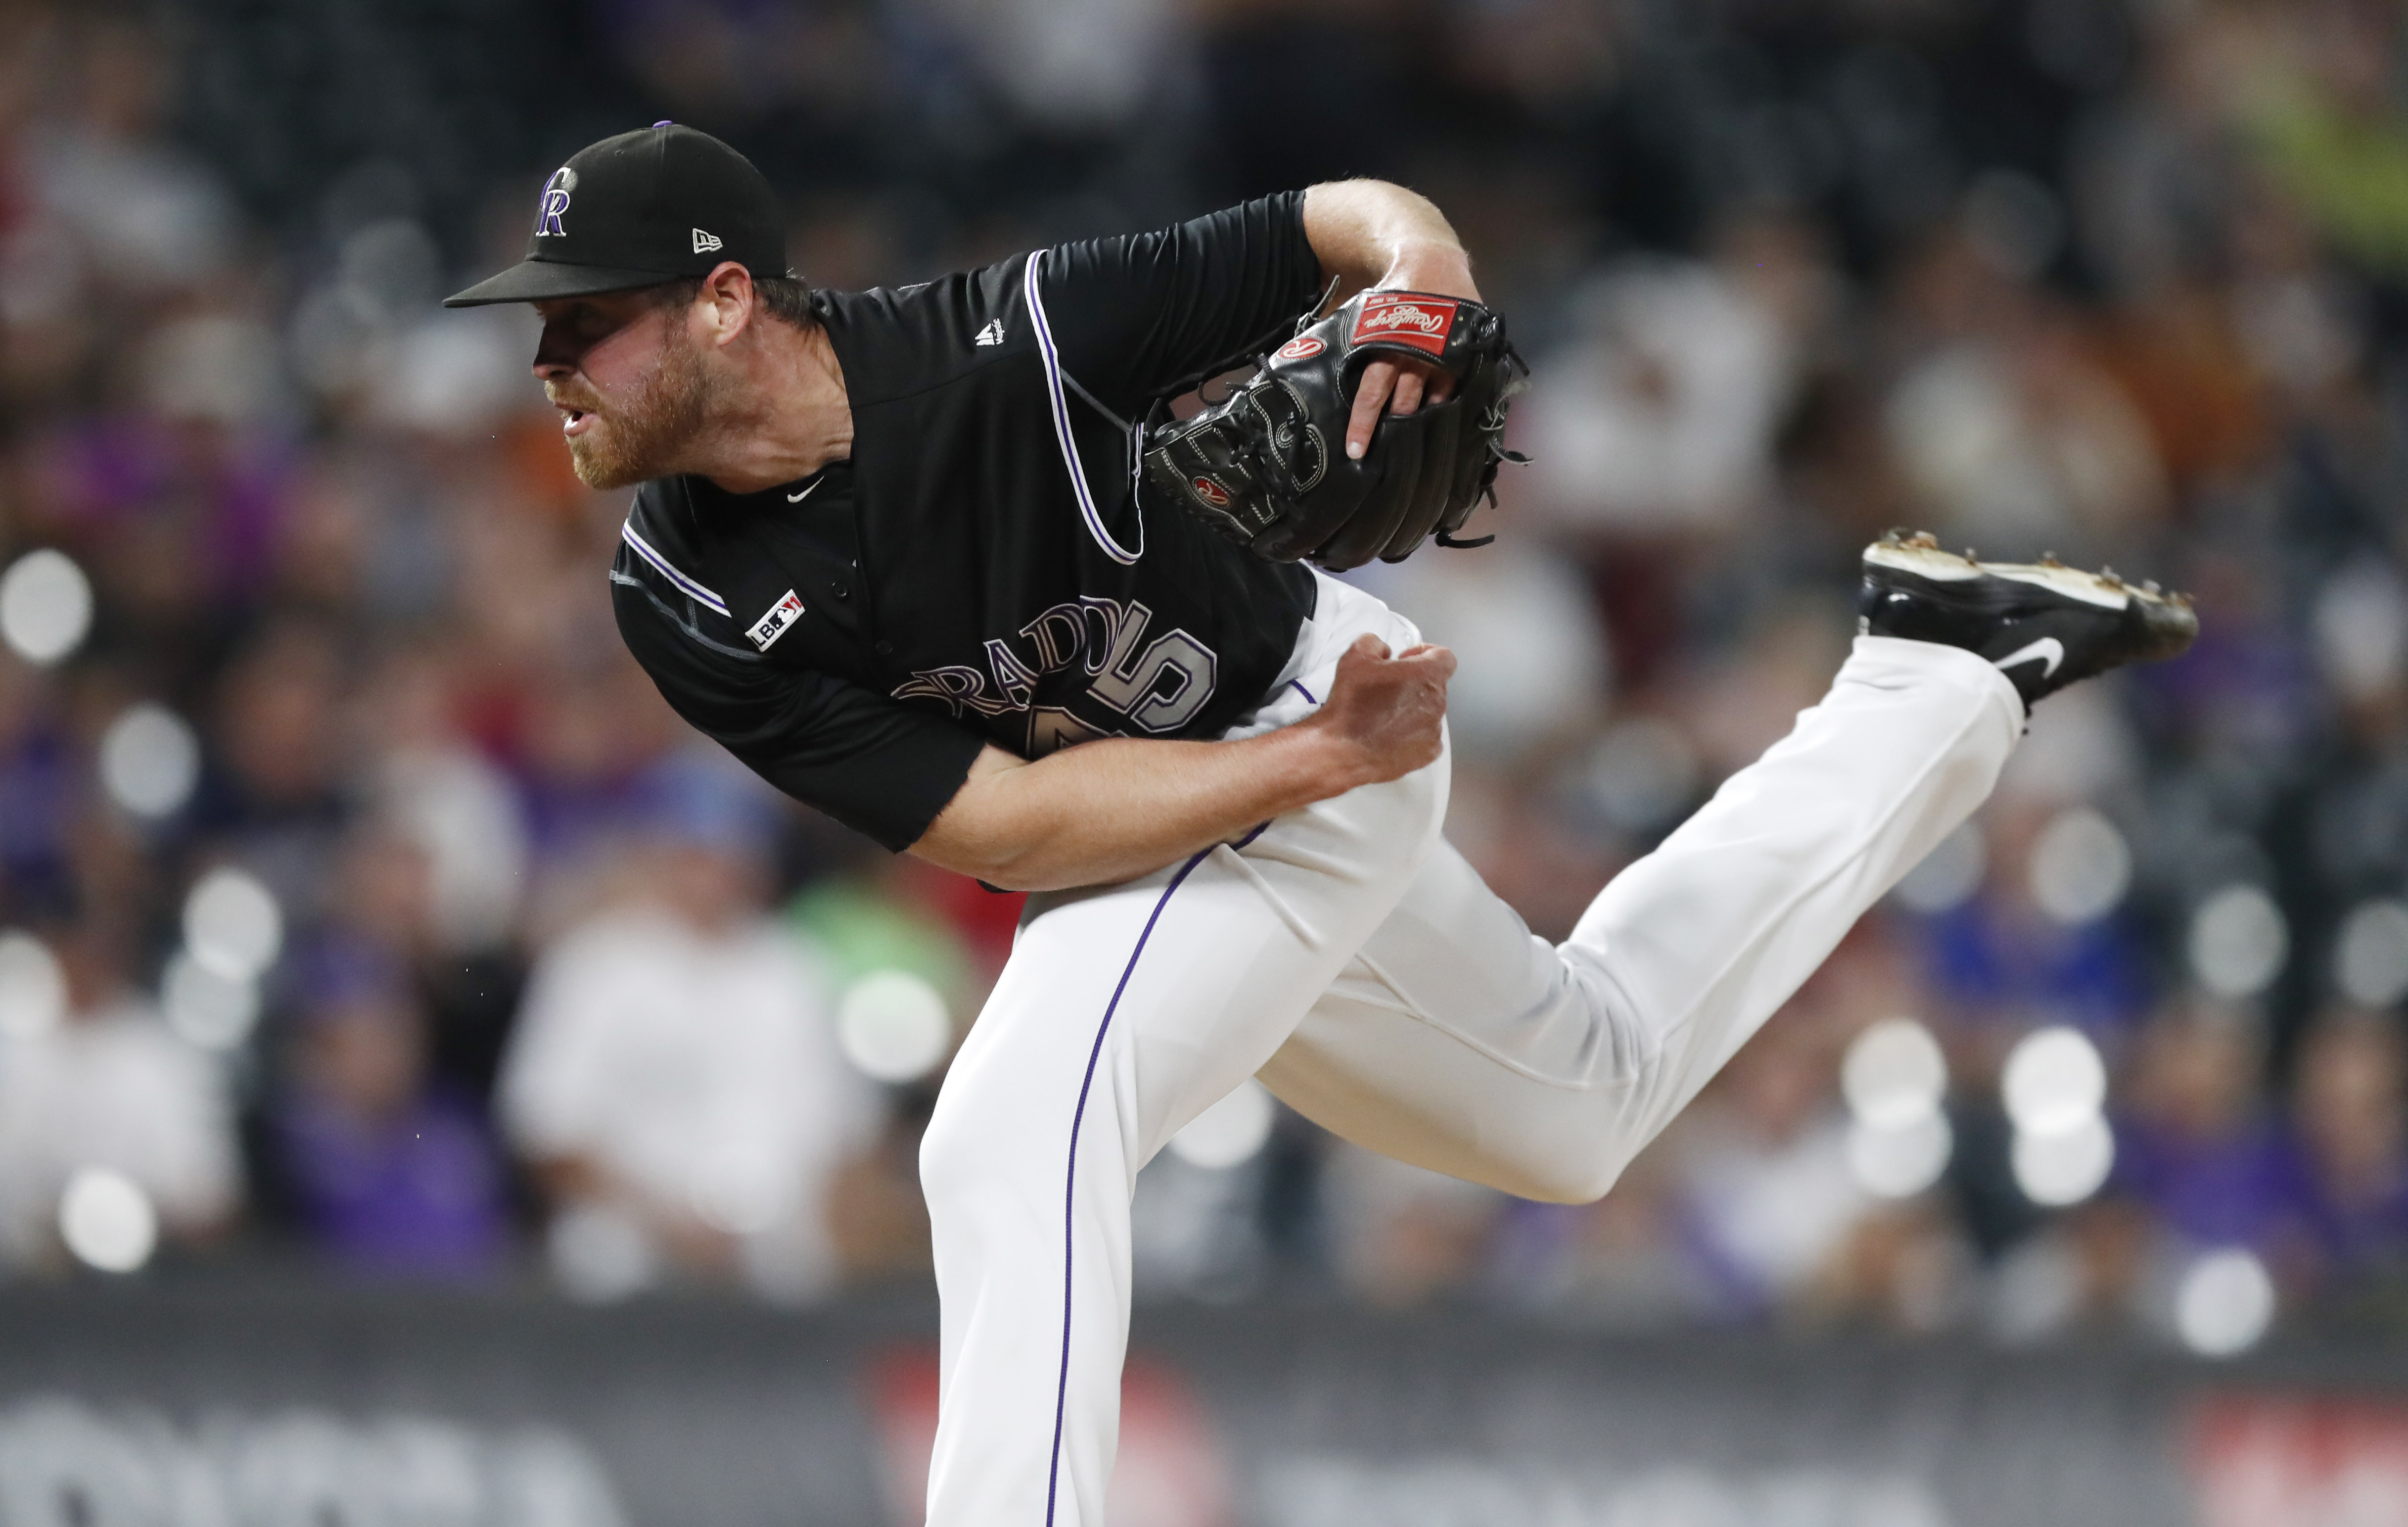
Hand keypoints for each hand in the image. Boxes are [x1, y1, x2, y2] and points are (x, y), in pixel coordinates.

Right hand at [1304, 634, 1455, 783]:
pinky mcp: (1427, 754)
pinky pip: (1425, 736)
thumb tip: (1382, 650)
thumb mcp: (1355, 656)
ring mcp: (1433, 731)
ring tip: (1383, 713)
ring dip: (1411, 707)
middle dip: (1413, 682)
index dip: (1425, 653)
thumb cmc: (1351, 706)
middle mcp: (1437, 703)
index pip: (1444, 657)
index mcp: (1427, 676)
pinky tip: (1388, 733)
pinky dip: (1411, 733)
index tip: (1407, 659)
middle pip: (1434, 684)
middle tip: (1386, 687)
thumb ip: (1375, 643)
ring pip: (1429, 711)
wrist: (1342, 751)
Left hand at [1344, 248, 1480, 460]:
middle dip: (1392, 430)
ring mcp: (1441, 359)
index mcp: (1385, 348)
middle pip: (1401, 406)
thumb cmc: (1394, 294)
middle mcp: (1414, 357)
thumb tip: (1313, 359)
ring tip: (1411, 442)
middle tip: (1383, 453)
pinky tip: (1437, 418)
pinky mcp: (1462, 357)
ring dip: (1419, 422)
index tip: (1355, 451)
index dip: (1362, 425)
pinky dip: (1443, 405)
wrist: (1433, 263)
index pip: (1370, 394)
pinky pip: (1453, 391)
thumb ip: (1352, 341)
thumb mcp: (1367, 315)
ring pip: (1429, 404)